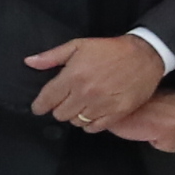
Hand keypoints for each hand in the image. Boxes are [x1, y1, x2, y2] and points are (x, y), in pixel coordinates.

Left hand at [26, 32, 164, 129]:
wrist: (144, 55)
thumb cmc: (110, 50)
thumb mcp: (79, 46)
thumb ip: (52, 56)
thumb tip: (29, 62)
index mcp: (73, 76)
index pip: (47, 100)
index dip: (39, 106)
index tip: (39, 106)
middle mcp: (85, 93)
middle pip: (59, 114)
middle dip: (58, 108)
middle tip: (65, 101)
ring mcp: (101, 105)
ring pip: (76, 122)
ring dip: (74, 115)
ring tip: (80, 106)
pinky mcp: (116, 113)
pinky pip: (94, 128)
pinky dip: (89, 123)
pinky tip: (91, 114)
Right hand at [105, 90, 174, 152]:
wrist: (113, 107)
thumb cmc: (129, 103)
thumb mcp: (155, 97)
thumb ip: (170, 104)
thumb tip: (174, 117)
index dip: (174, 124)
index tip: (160, 121)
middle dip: (174, 133)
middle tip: (154, 125)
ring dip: (167, 139)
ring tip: (150, 128)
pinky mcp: (170, 130)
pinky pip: (171, 147)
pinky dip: (160, 144)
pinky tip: (148, 133)